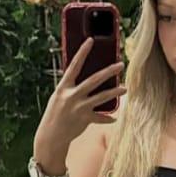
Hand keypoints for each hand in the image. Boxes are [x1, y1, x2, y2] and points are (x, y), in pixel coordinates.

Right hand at [34, 38, 126, 161]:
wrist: (50, 136)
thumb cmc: (56, 114)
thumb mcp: (59, 97)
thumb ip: (71, 88)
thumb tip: (87, 80)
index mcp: (63, 87)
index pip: (74, 66)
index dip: (82, 53)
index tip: (91, 41)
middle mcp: (71, 96)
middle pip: (93, 80)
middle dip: (108, 72)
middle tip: (121, 65)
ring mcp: (79, 108)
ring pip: (101, 97)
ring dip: (115, 92)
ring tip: (125, 89)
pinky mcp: (84, 119)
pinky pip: (100, 118)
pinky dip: (107, 118)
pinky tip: (114, 118)